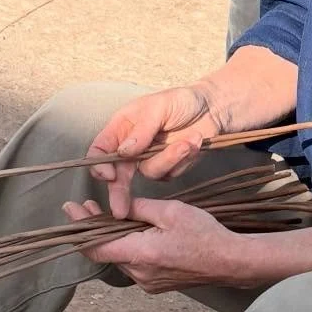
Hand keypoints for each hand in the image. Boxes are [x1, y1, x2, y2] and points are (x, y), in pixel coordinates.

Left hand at [62, 196, 249, 293]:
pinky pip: (135, 265)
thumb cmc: (205, 235)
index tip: (70, 210)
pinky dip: (129, 248)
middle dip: (96, 229)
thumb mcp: (171, 212)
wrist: (231, 262)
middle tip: (89, 208)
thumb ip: (140, 208)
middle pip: (107, 252)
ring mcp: (148, 283)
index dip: (79, 230)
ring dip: (114, 239)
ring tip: (114, 217)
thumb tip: (119, 207)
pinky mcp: (157, 285)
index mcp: (140, 254)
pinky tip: (135, 233)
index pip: (96, 248)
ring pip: (121, 258)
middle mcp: (139, 274)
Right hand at [85, 84, 226, 217]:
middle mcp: (132, 147)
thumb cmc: (181, 101)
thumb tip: (123, 152)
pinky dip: (184, 159)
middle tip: (120, 211)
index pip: (100, 150)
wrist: (212, 108)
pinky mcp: (169, 168)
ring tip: (189, 140)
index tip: (108, 176)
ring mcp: (150, 160)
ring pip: (150, 173)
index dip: (99, 165)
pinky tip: (194, 142)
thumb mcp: (159, 107)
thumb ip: (141, 130)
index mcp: (122, 128)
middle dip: (119, 192)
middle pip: (118, 175)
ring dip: (170, 158)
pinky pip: (170, 173)